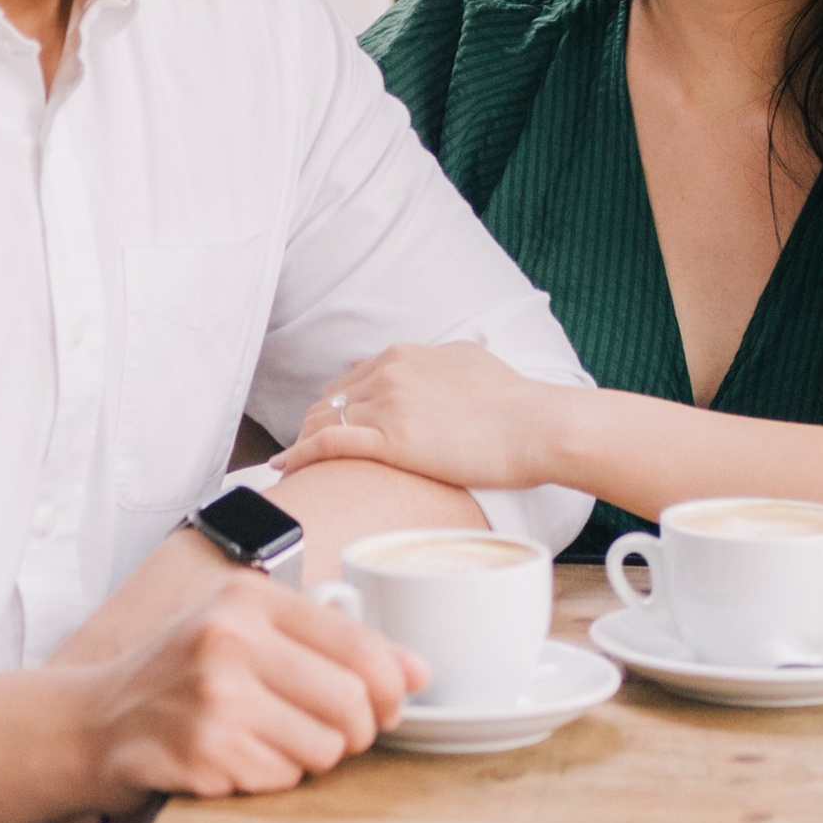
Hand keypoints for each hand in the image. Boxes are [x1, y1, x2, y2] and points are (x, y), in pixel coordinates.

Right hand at [79, 570, 421, 804]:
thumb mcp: (247, 632)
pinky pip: (281, 781)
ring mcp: (214, 699)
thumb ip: (333, 643)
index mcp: (249, 600)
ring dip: (307, 759)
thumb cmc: (181, 673)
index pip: (361, 646)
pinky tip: (235, 760)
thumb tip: (419, 671)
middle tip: (325, 732)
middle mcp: (231, 641)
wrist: (93, 721)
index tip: (384, 704)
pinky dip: (269, 780)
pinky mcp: (203, 755)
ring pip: (325, 751)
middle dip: (353, 731)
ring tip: (267, 740)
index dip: (389, 688)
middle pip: (353, 705)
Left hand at [274, 344, 572, 495]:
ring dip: (302, 443)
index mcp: (404, 354)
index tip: (325, 425)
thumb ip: (433, 360)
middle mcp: (389, 372)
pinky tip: (287, 468)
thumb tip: (413, 361)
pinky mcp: (393, 439)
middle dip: (312, 426)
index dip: (332, 407)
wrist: (535, 425)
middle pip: (329, 401)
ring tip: (291, 466)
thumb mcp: (466, 360)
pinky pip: (330, 444)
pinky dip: (301, 454)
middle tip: (302, 451)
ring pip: (324, 421)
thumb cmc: (512, 400)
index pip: (348, 380)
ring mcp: (389, 404)